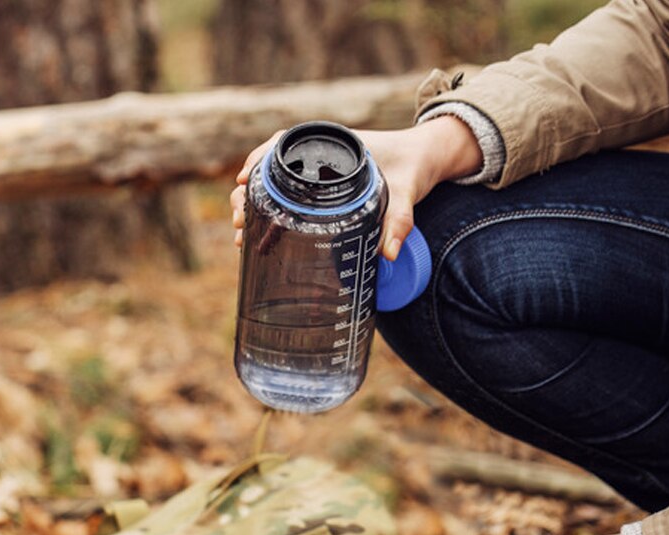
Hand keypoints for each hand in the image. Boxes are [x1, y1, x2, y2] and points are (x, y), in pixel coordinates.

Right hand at [229, 116, 482, 257]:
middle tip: (240, 223)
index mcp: (332, 146)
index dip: (258, 163)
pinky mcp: (325, 195)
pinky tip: (262, 238)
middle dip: (249, 195)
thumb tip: (389, 255)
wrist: (428, 160)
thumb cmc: (414, 167)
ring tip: (243, 236)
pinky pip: (291, 201)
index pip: (282, 145)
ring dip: (256, 209)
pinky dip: (274, 216)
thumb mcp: (407, 191)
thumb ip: (400, 220)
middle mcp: (320, 159)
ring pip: (277, 189)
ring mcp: (320, 178)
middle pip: (271, 171)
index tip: (243, 181)